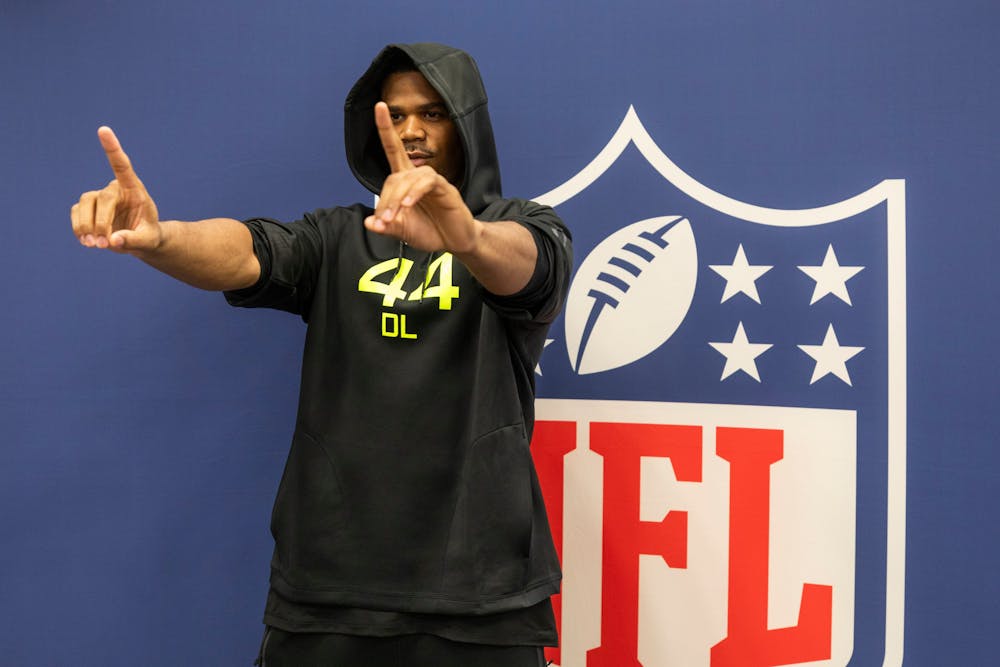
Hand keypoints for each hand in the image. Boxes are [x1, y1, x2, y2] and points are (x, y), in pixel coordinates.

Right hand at [71, 127, 160, 252]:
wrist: (140, 240)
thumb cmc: (148, 235)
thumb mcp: (148, 240)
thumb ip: (133, 240)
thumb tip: (113, 241)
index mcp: (134, 189)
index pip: (122, 166)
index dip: (112, 148)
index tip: (103, 130)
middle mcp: (115, 189)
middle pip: (101, 199)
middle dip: (100, 223)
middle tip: (103, 244)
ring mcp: (99, 197)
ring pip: (84, 204)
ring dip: (85, 226)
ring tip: (94, 245)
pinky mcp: (88, 207)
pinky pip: (76, 213)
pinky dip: (79, 228)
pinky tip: (86, 241)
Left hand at [364, 102, 479, 253]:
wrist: (455, 242)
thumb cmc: (430, 231)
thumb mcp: (402, 231)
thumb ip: (385, 226)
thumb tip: (368, 223)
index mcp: (406, 181)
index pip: (393, 150)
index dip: (386, 129)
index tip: (379, 105)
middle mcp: (418, 176)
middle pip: (396, 176)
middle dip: (386, 199)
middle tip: (384, 220)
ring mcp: (433, 181)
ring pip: (410, 178)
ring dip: (398, 198)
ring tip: (394, 218)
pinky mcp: (446, 189)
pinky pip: (427, 183)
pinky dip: (415, 192)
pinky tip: (409, 205)